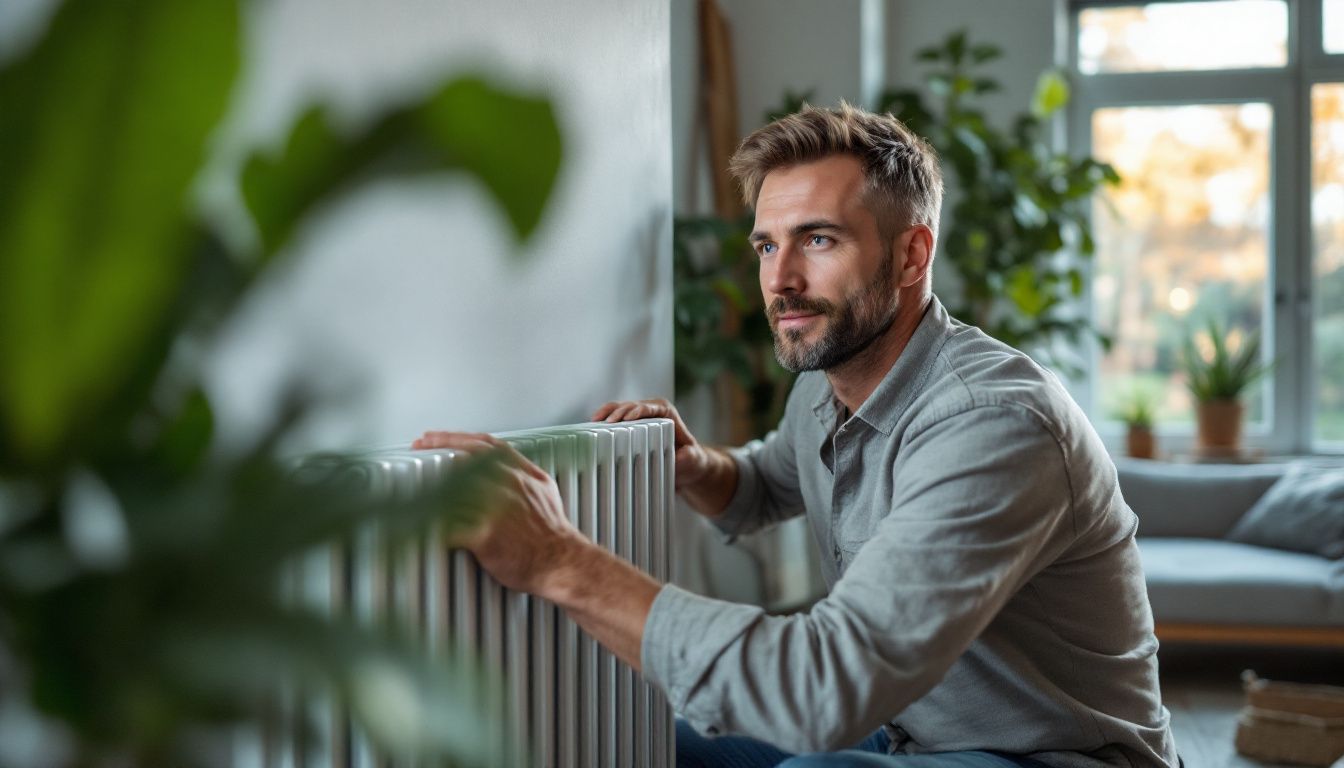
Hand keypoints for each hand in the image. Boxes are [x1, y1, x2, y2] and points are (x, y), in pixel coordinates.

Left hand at [412, 431, 591, 599]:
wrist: (563, 562)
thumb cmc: (553, 533)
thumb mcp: (545, 491)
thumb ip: (522, 476)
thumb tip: (504, 469)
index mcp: (522, 473)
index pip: (483, 445)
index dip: (454, 437)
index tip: (433, 437)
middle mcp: (508, 484)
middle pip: (462, 460)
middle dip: (435, 450)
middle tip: (417, 447)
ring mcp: (495, 508)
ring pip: (451, 487)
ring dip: (427, 482)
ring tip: (408, 480)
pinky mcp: (485, 534)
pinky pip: (448, 526)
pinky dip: (429, 522)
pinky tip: (415, 519)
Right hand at [591, 398, 712, 489]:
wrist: (685, 463)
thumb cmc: (691, 459)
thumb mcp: (694, 460)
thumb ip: (688, 458)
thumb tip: (676, 459)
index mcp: (666, 411)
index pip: (649, 407)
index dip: (637, 411)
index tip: (627, 418)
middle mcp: (650, 409)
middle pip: (629, 406)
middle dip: (616, 412)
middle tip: (604, 423)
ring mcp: (637, 416)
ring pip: (617, 409)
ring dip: (605, 414)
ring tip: (592, 423)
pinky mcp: (628, 424)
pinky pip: (612, 418)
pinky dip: (602, 421)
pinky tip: (590, 428)